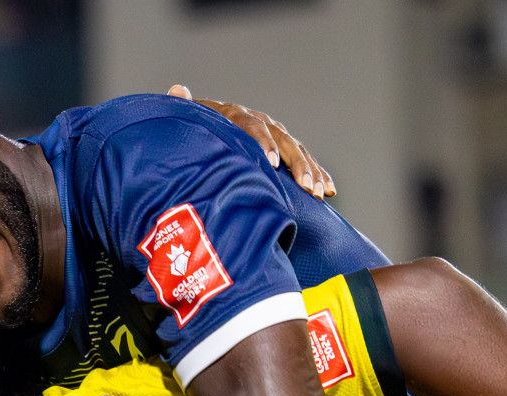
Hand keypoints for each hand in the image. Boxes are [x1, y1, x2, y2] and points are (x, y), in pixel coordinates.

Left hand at [167, 84, 334, 198]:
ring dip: (310, 172)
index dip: (263, 143)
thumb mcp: (185, 120)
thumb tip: (177, 90)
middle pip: (282, 140)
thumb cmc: (188, 129)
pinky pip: (302, 161)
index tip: (270, 163)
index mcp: (234, 114)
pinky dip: (316, 173)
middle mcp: (258, 121)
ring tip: (318, 193)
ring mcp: (272, 135)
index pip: (252, 127)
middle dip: (296, 165)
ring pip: (297, 151)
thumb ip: (183, 107)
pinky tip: (328, 189)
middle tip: (304, 187)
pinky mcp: (280, 150)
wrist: (196, 130)